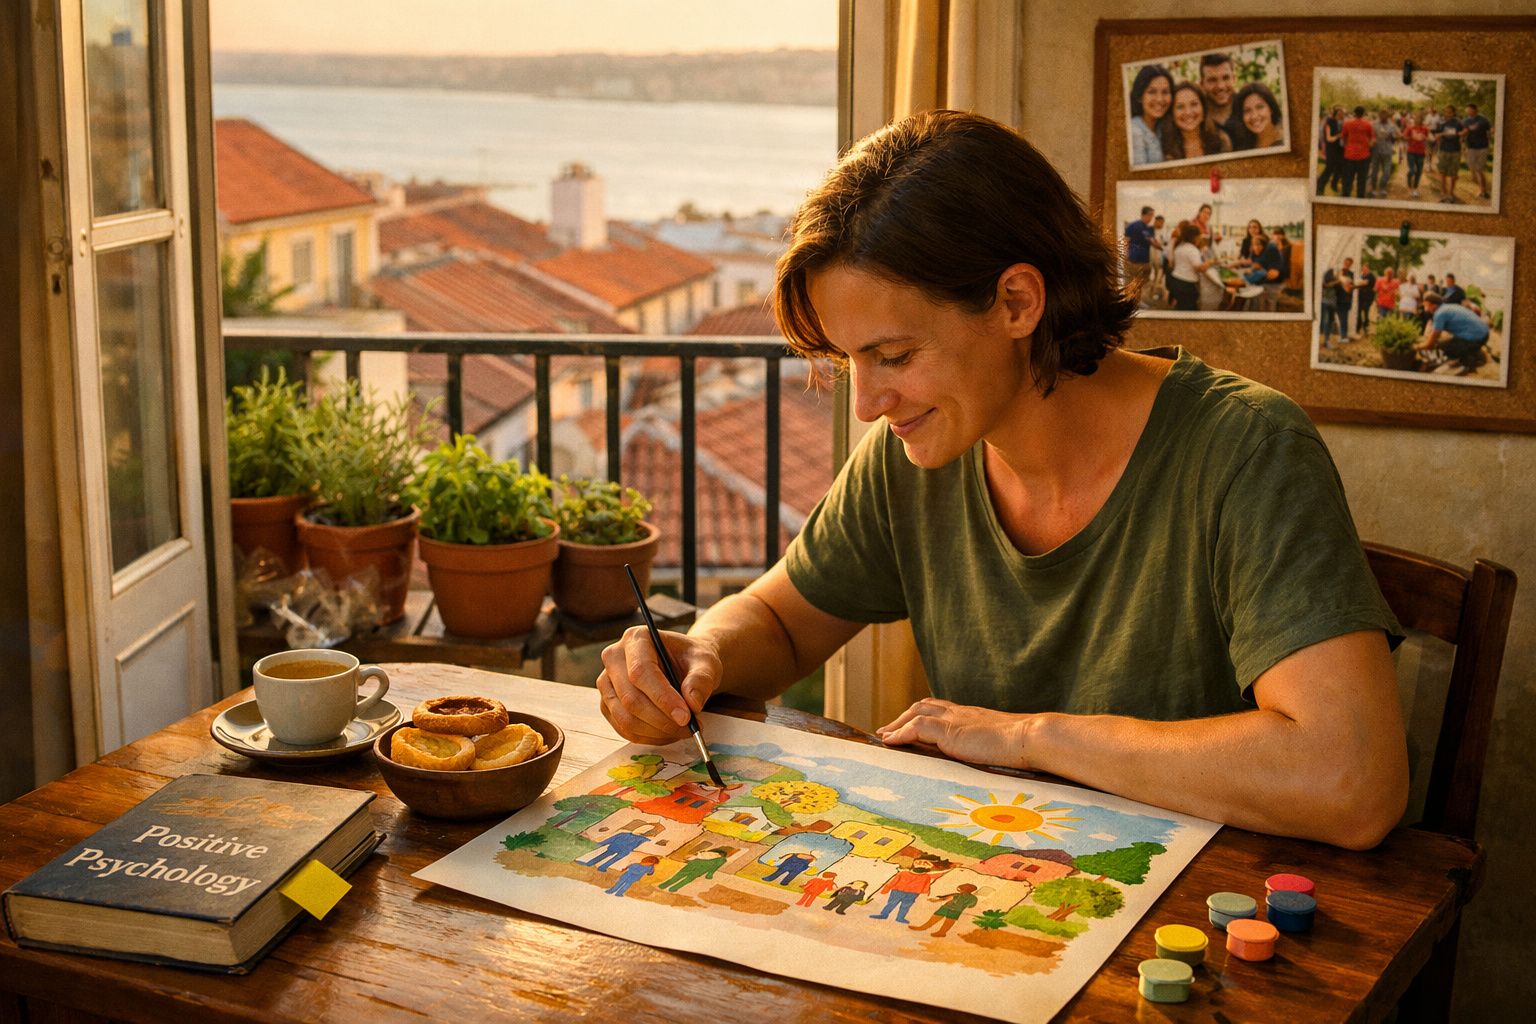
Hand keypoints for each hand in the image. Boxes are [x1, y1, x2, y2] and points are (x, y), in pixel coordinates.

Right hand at [597, 626, 721, 744]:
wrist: (683, 665)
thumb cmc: (691, 660)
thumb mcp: (705, 663)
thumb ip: (701, 679)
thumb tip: (692, 703)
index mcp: (637, 638)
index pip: (641, 671)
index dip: (662, 697)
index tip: (685, 716)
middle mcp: (615, 657)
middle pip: (630, 698)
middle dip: (662, 720)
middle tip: (689, 728)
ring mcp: (607, 682)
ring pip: (625, 717)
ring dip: (656, 731)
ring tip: (682, 731)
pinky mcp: (607, 703)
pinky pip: (623, 728)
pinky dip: (648, 737)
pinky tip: (667, 733)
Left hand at [875, 698, 1031, 768]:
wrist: (1032, 737)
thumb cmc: (1027, 745)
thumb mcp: (1005, 744)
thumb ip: (994, 747)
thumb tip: (998, 761)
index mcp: (974, 717)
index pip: (943, 709)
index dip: (925, 715)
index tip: (912, 724)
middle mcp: (962, 713)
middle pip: (925, 706)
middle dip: (904, 717)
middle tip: (889, 730)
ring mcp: (955, 720)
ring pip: (917, 713)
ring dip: (898, 724)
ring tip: (885, 736)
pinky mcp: (950, 731)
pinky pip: (917, 727)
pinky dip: (901, 733)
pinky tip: (891, 742)